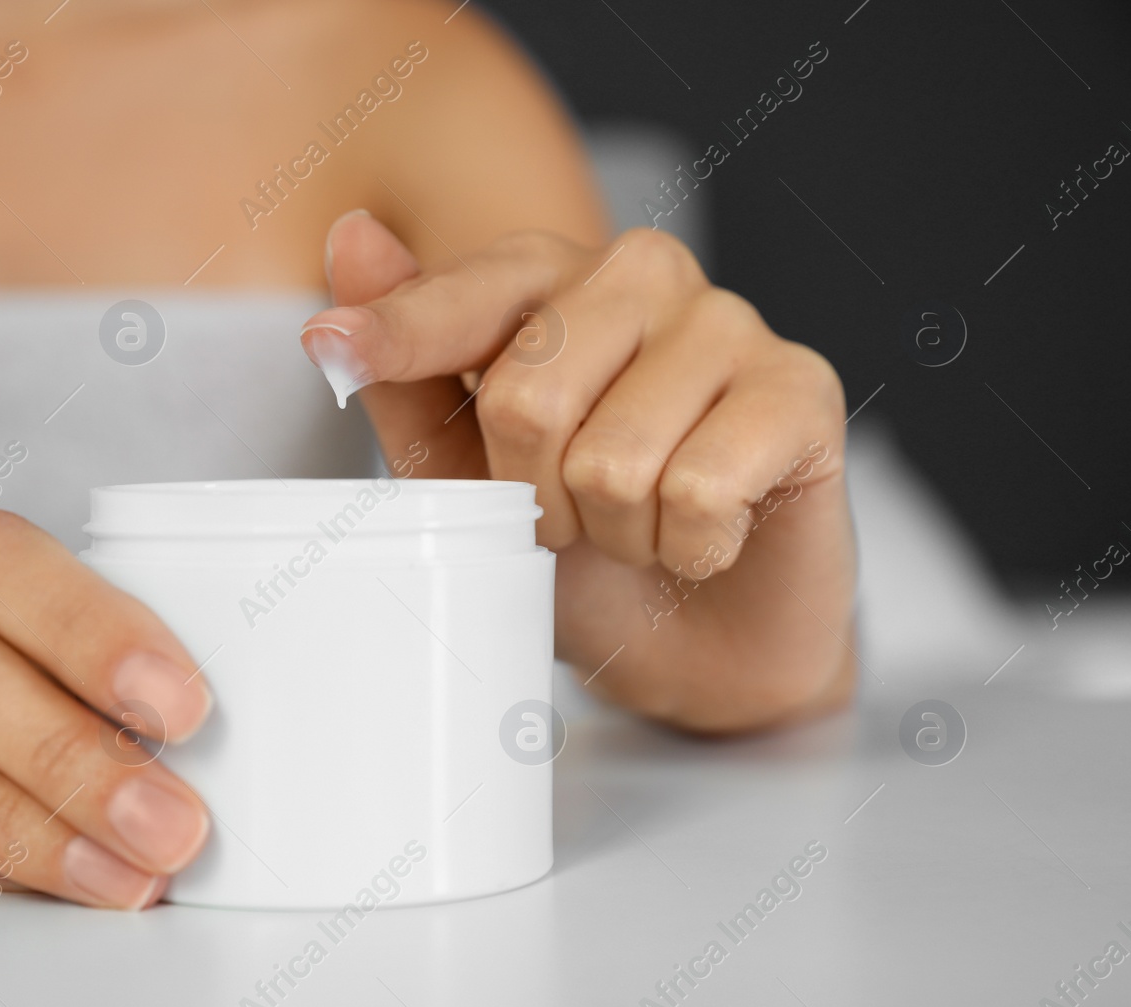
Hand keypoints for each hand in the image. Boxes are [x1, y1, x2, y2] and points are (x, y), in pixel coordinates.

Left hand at [302, 212, 856, 729]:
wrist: (698, 648)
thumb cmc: (581, 549)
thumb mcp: (466, 475)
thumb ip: (410, 373)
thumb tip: (353, 234)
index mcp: (552, 282)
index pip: (468, 294)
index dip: (399, 333)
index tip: (328, 347)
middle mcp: (643, 275)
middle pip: (529, 395)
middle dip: (533, 499)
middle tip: (573, 519)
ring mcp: (730, 324)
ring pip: (614, 458)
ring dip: (616, 536)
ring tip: (644, 528)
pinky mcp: (802, 389)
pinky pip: (701, 489)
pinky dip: (687, 549)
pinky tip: (709, 538)